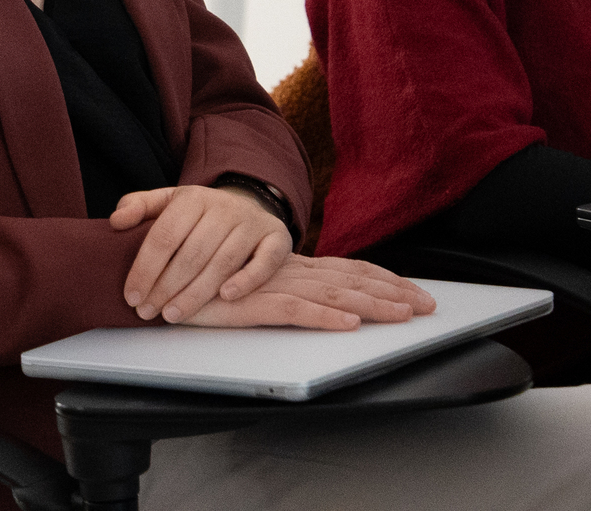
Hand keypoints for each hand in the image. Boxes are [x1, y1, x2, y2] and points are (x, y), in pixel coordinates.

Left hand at [112, 184, 292, 322]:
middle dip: (166, 287)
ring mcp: (252, 224)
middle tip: (149, 312)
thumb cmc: (200, 214)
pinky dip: (247, 280)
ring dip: (197, 293)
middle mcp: (225, 208)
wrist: (248, 205)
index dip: (145, 269)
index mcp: (194, 197)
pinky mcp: (276, 238)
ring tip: (174, 314)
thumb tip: (116, 221)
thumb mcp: (168, 202)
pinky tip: (226, 297)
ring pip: (223, 263)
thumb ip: (139, 206)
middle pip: (192, 253)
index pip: (164, 236)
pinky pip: (264, 261)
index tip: (132, 296)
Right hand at [181, 255, 438, 330]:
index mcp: (293, 267)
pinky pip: (296, 310)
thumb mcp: (255, 285)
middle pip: (353, 278)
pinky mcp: (253, 304)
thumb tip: (322, 303)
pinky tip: (348, 323)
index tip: (415, 291)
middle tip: (428, 305)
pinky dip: (324, 316)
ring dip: (372, 304)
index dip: (385, 278)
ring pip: (334, 293)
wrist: (162, 277)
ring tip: (403, 315)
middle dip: (394, 291)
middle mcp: (290, 272)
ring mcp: (273, 286)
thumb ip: (284, 290)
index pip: (349, 269)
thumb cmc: (206, 283)